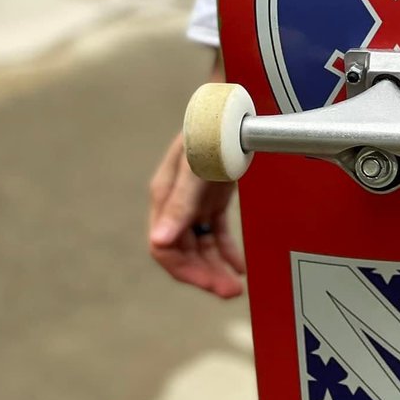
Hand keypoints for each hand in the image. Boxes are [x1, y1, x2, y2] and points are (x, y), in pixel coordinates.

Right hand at [148, 129, 245, 298]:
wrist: (232, 106)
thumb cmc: (211, 132)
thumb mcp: (196, 171)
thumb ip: (180, 206)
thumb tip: (159, 241)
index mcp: (164, 199)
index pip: (164, 248)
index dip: (184, 271)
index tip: (210, 284)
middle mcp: (175, 204)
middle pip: (183, 252)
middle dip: (204, 275)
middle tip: (231, 293)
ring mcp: (194, 202)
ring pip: (200, 247)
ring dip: (216, 268)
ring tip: (236, 287)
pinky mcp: (212, 199)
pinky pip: (216, 234)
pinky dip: (227, 252)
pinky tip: (240, 267)